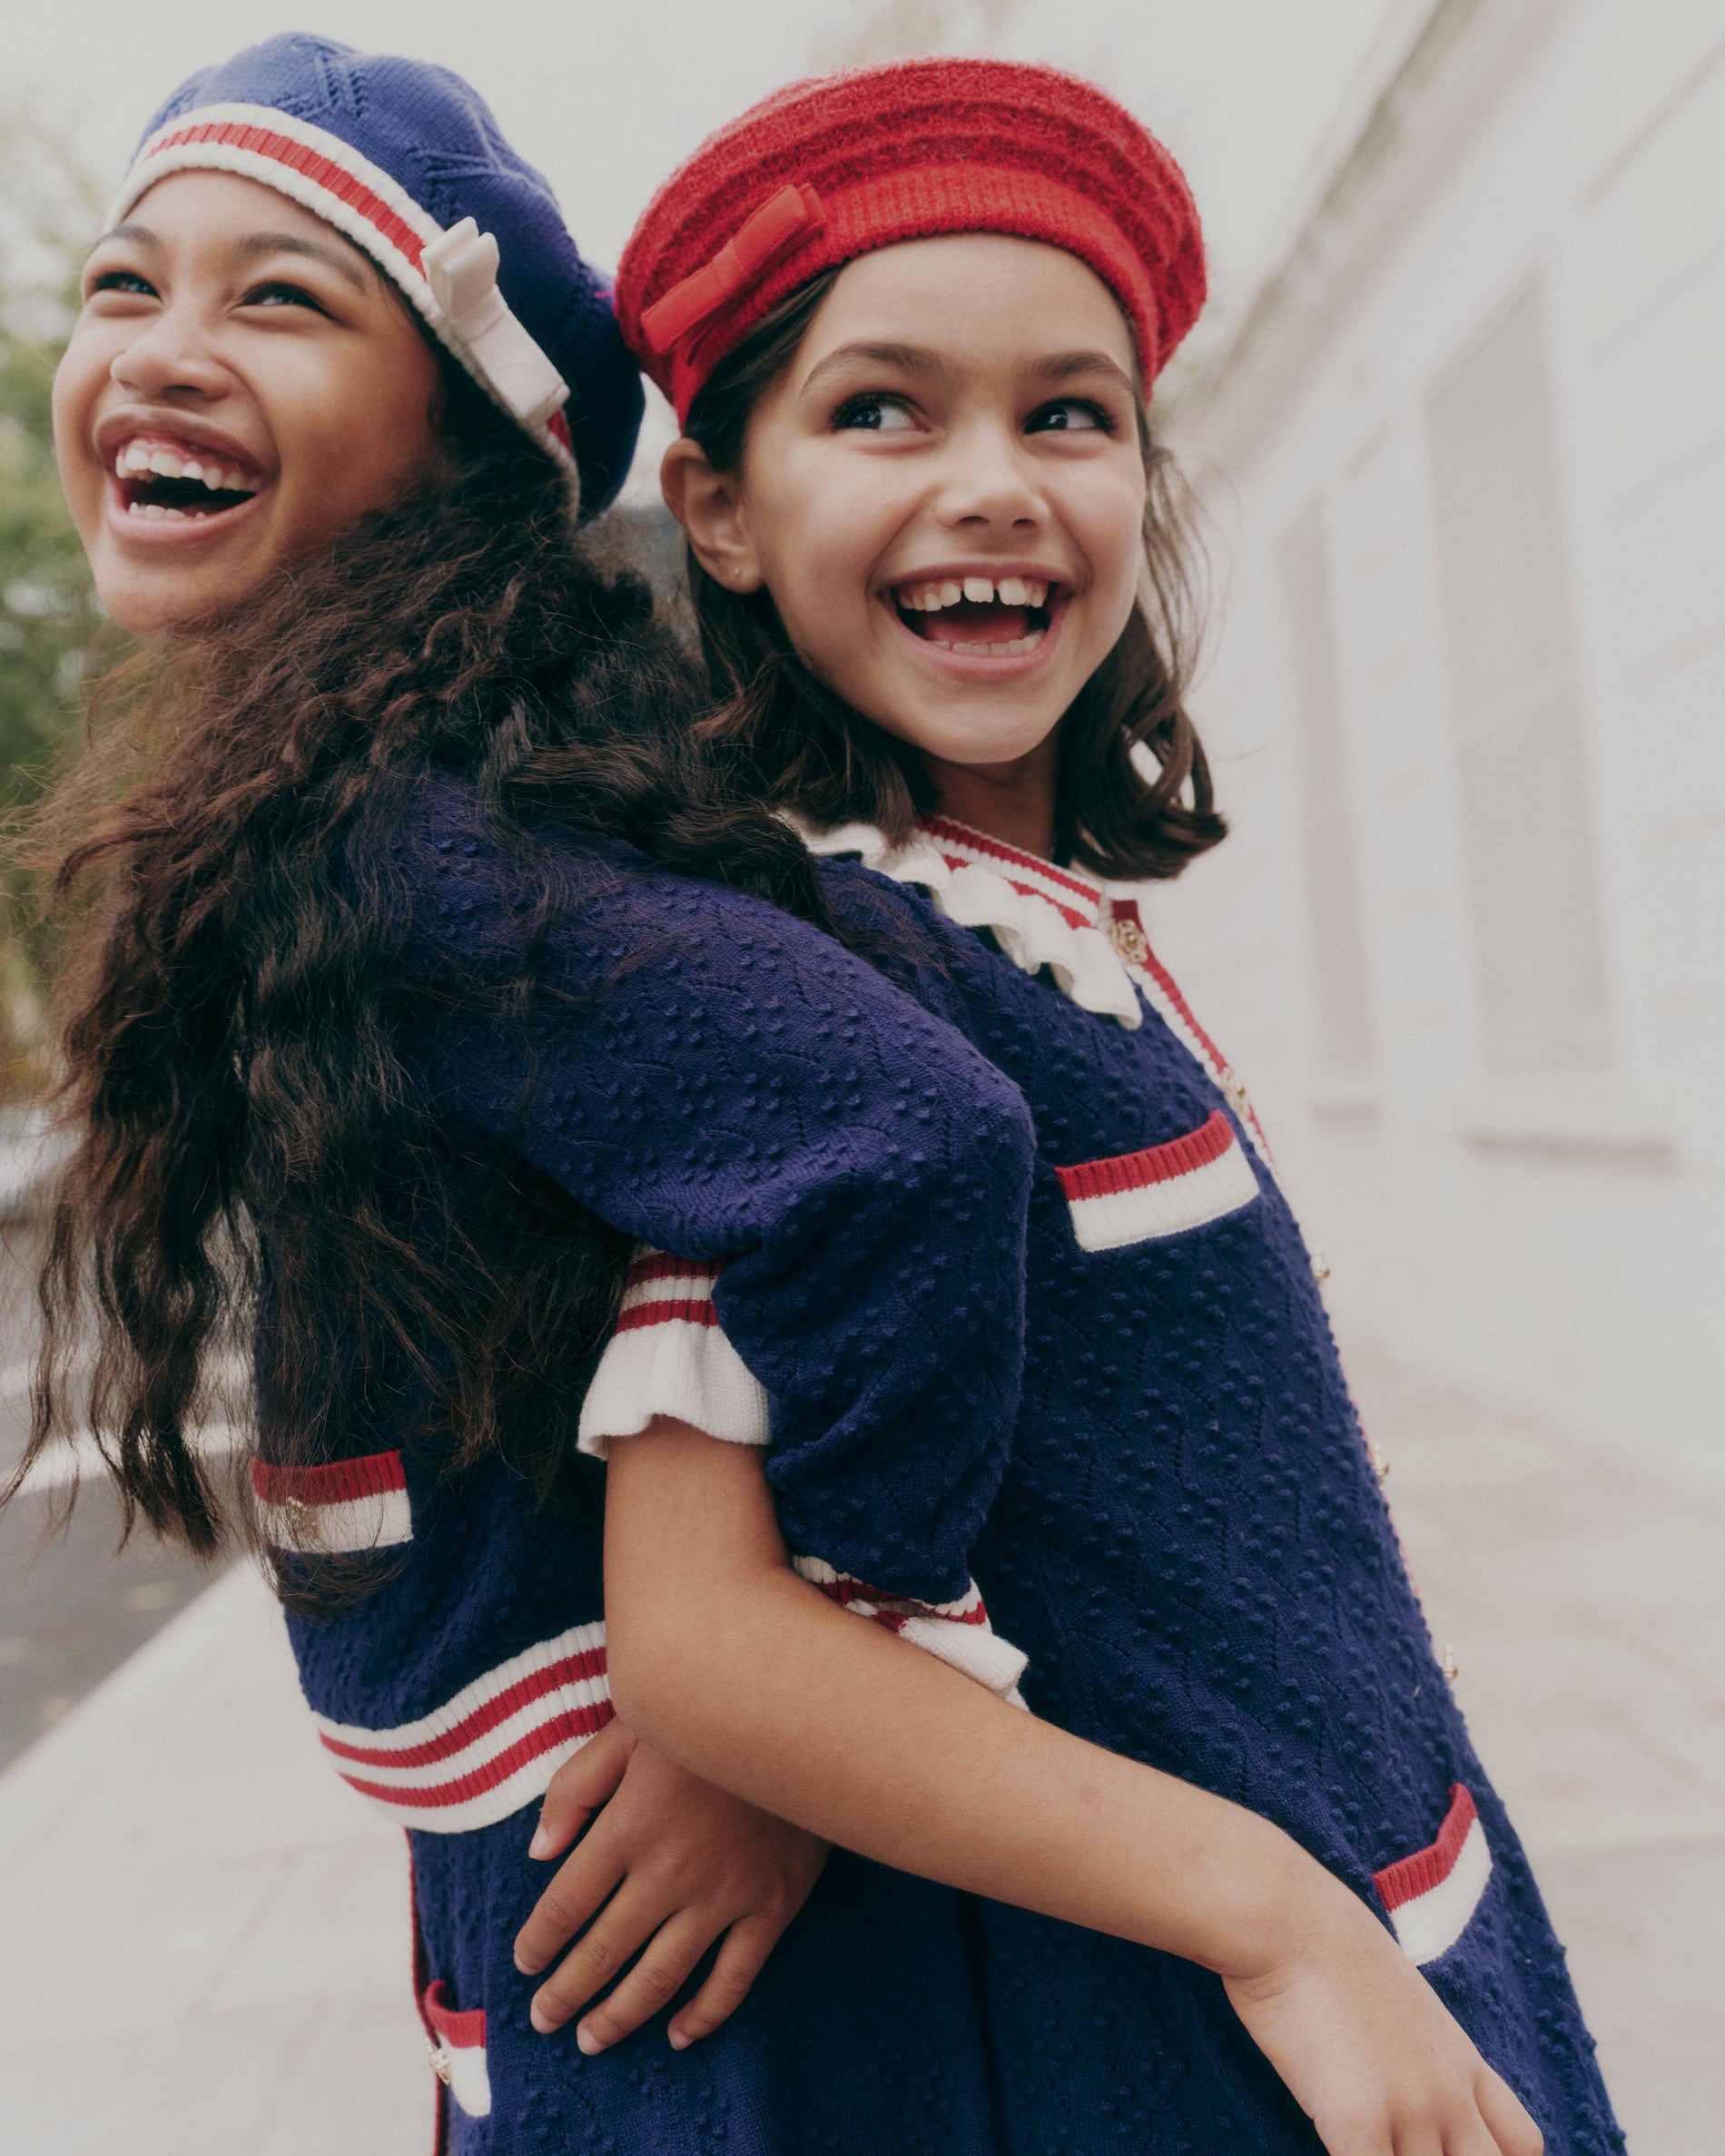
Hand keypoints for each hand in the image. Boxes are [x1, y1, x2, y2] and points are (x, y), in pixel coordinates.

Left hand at [513, 1717, 829, 2053]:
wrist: (799, 1710)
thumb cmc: (704, 1714)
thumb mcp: (628, 1729)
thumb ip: (575, 1789)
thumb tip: (537, 1852)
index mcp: (629, 1827)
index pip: (566, 1905)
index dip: (538, 1942)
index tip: (524, 1964)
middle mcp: (670, 1871)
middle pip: (604, 1951)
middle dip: (565, 1993)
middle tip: (543, 2019)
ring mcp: (725, 1895)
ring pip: (661, 1977)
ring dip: (620, 2016)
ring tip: (591, 2040)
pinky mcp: (772, 1905)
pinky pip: (734, 1978)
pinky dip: (704, 2015)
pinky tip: (678, 2034)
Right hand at [1222, 1883, 1542, 2155]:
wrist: (1288, 1920)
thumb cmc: (1326, 1945)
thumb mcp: (1400, 1996)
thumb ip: (1415, 2046)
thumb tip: (1396, 2069)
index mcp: (1462, 2061)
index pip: (1523, 2145)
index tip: (1450, 2151)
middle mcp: (1449, 2093)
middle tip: (1401, 2148)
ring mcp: (1410, 2110)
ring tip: (1367, 2144)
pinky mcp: (1360, 2122)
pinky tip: (1335, 2146)